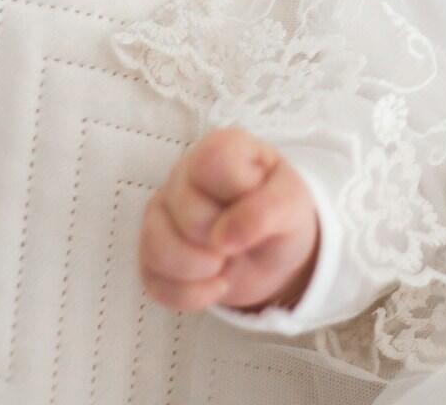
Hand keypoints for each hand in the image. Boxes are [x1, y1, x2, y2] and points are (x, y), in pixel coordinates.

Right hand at [138, 126, 320, 316]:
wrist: (274, 256)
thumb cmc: (282, 217)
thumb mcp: (293, 206)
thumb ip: (266, 211)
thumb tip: (223, 238)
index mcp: (221, 150)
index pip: (208, 163)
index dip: (233, 199)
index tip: (253, 211)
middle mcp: (184, 175)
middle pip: (185, 212)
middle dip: (221, 239)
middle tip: (241, 241)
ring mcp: (163, 212)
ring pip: (158, 246)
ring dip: (200, 270)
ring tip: (225, 265)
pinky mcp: (152, 251)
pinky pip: (152, 280)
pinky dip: (189, 294)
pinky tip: (214, 284)